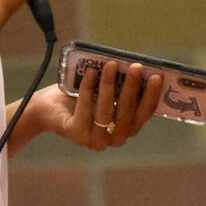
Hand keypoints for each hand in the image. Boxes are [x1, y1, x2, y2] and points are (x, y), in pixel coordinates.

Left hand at [41, 60, 163, 152]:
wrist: (49, 106)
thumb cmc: (83, 95)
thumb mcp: (106, 89)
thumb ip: (122, 85)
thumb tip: (138, 67)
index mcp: (127, 128)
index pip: (144, 114)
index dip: (151, 96)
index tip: (157, 76)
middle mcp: (114, 139)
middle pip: (127, 115)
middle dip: (133, 89)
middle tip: (136, 67)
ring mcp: (95, 140)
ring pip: (107, 113)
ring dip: (110, 86)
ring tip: (111, 65)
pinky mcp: (76, 135)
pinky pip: (85, 111)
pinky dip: (88, 90)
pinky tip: (91, 74)